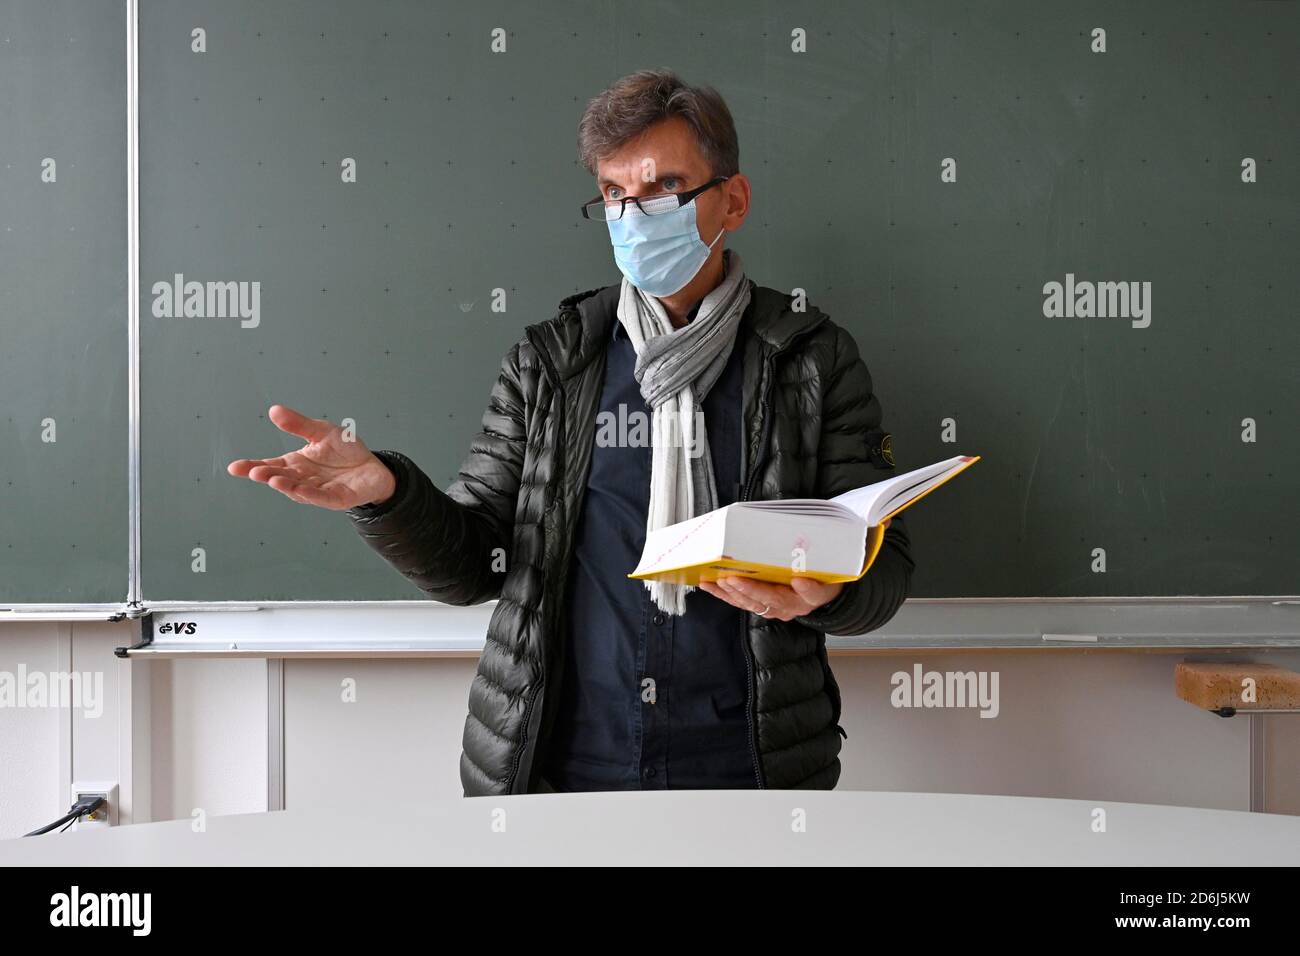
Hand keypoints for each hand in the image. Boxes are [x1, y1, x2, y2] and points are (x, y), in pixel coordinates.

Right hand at [226, 404, 395, 510]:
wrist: (373, 466)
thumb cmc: (344, 450)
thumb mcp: (321, 431)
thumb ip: (298, 425)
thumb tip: (274, 410)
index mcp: (295, 464)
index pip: (270, 465)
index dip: (252, 467)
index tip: (234, 467)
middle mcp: (302, 479)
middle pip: (280, 478)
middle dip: (267, 476)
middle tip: (254, 472)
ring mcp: (318, 491)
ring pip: (298, 490)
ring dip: (286, 486)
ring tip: (273, 479)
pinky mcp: (337, 499)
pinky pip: (322, 497)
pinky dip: (311, 494)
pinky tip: (301, 490)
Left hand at [697, 518, 891, 619]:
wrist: (825, 590)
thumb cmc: (827, 566)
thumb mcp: (841, 552)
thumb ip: (850, 536)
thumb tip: (878, 519)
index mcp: (822, 591)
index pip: (816, 592)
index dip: (808, 589)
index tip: (799, 579)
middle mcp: (799, 604)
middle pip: (777, 601)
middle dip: (755, 590)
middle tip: (737, 578)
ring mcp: (779, 607)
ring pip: (755, 604)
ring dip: (734, 593)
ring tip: (717, 580)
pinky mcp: (763, 605)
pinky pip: (742, 602)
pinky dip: (724, 594)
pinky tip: (708, 584)